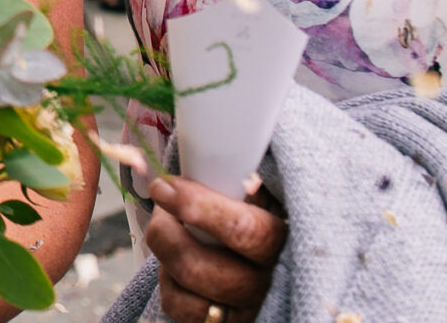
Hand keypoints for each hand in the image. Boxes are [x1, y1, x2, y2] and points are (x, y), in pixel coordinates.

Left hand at [143, 176, 285, 322]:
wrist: (267, 258)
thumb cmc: (257, 211)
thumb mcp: (262, 189)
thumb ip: (242, 176)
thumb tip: (205, 141)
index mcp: (285, 242)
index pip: (244, 231)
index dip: (199, 208)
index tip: (165, 186)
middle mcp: (269, 283)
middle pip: (205, 269)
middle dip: (168, 233)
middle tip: (160, 205)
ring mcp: (246, 308)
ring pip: (187, 289)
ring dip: (166, 252)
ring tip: (169, 227)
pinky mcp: (222, 322)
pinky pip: (179, 307)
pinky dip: (169, 280)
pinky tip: (178, 260)